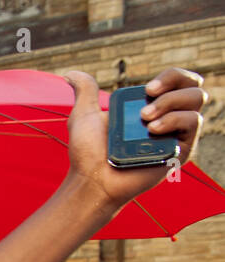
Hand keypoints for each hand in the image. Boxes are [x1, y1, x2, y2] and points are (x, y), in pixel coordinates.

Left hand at [64, 68, 207, 213]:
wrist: (91, 180)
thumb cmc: (87, 153)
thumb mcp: (83, 115)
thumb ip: (84, 91)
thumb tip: (71, 74)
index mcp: (150, 106)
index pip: (177, 79)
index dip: (170, 76)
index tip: (147, 89)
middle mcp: (167, 117)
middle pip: (194, 86)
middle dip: (174, 84)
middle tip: (147, 99)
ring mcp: (175, 134)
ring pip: (197, 100)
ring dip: (172, 102)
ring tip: (146, 119)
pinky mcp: (181, 151)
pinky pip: (194, 123)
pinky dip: (175, 119)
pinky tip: (154, 128)